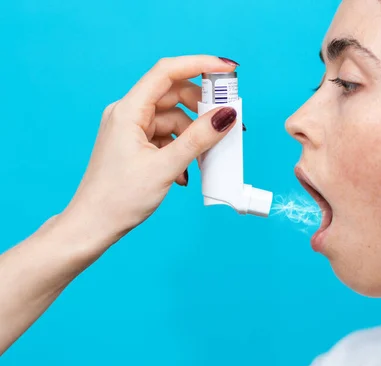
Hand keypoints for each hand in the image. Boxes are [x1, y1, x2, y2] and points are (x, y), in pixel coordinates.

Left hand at [62, 55, 238, 245]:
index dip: (199, 64)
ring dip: (194, 135)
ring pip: (173, 118)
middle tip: (228, 120)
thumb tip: (226, 115)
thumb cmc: (119, 198)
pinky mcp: (135, 145)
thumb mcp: (166, 167)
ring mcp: (131, 129)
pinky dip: (182, 148)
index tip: (227, 69)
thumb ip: (198, 139)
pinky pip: (167, 136)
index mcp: (128, 111)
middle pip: (173, 95)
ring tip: (207, 157)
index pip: (167, 72)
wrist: (93, 226)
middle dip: (202, 107)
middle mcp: (128, 114)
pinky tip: (187, 171)